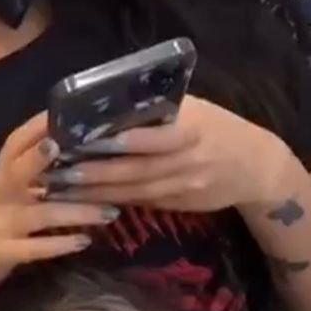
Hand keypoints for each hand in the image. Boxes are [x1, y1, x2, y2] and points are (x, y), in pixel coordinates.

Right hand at [0, 112, 119, 293]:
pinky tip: (85, 240)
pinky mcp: (5, 252)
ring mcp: (0, 224)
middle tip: (82, 151)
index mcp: (0, 173)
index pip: (15, 143)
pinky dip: (61, 244)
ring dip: (78, 212)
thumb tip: (74, 143)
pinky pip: (37, 248)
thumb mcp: (8, 188)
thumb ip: (33, 169)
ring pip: (42, 214)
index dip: (38, 126)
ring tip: (111, 212)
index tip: (68, 111)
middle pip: (19, 171)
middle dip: (43, 158)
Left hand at [52, 96, 290, 213]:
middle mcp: (185, 159)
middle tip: (54, 171)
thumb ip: (157, 110)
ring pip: (132, 192)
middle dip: (92, 173)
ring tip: (58, 189)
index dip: (114, 142)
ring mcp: (182, 185)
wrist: (255, 167)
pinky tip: (82, 203)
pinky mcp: (177, 204)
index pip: (147, 137)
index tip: (78, 140)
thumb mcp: (195, 109)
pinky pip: (138, 204)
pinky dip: (109, 203)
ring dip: (93, 193)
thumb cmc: (218, 127)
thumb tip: (109, 106)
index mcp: (189, 127)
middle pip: (133, 170)